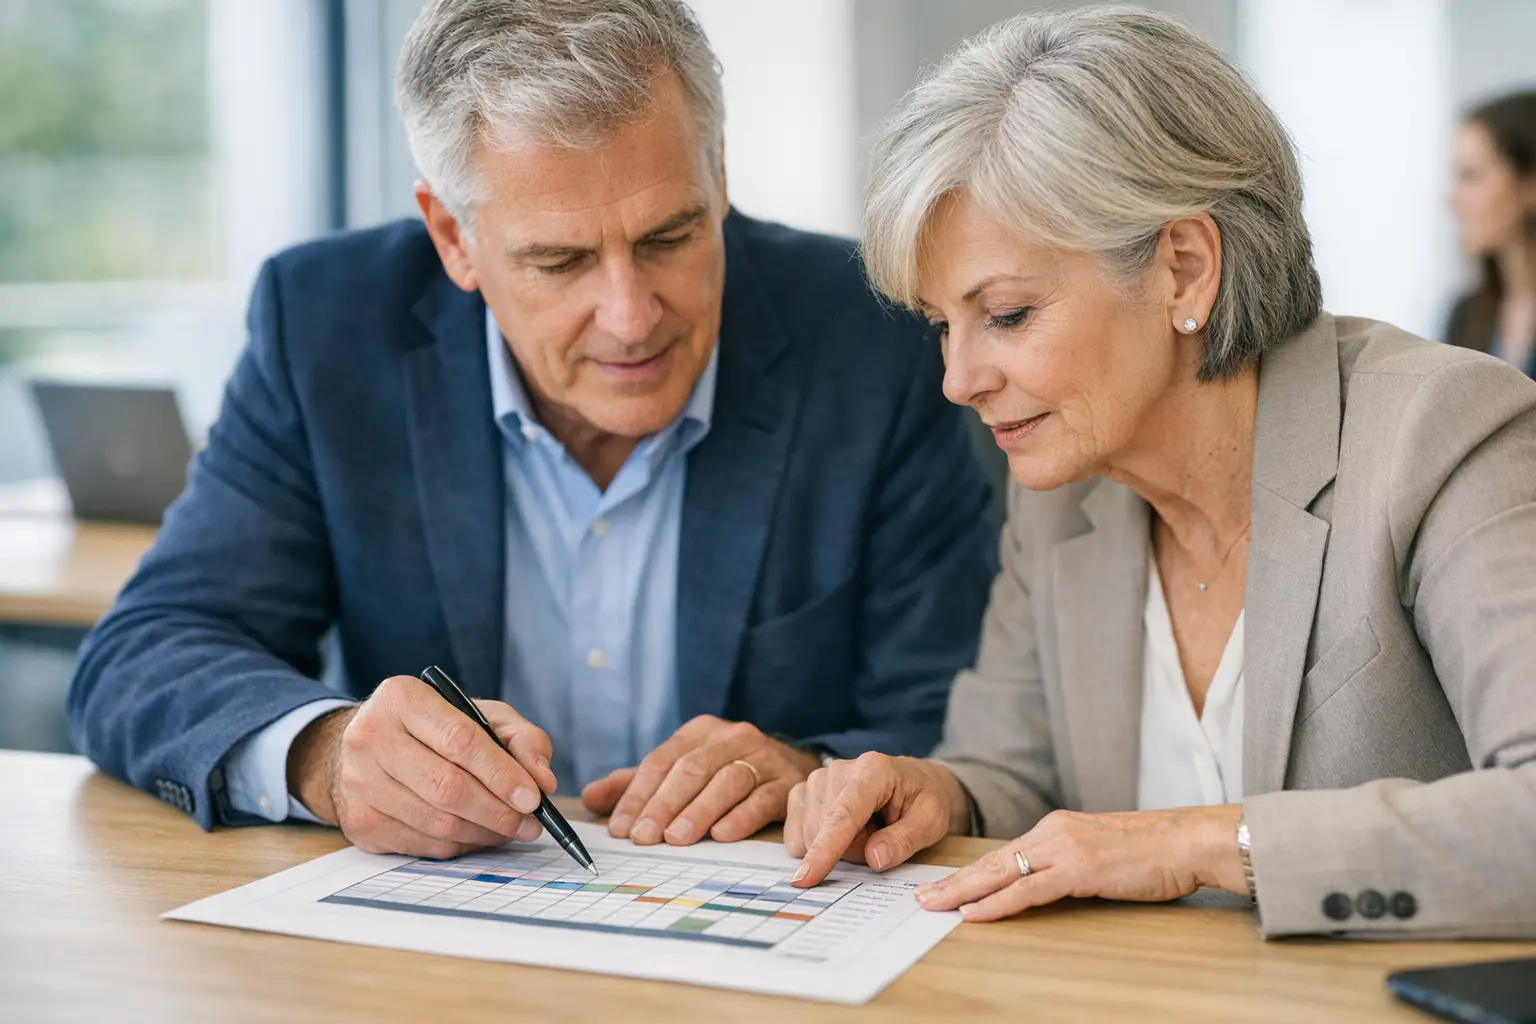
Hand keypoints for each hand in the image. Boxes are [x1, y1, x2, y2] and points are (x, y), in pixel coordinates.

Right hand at [286, 675, 558, 858]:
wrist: (373, 747)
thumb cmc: (437, 729)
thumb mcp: (485, 716)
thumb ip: (523, 740)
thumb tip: (543, 781)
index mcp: (402, 698)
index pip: (459, 741)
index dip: (501, 774)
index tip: (534, 797)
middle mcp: (370, 737)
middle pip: (446, 787)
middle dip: (498, 812)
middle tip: (531, 823)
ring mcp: (359, 783)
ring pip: (436, 822)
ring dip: (484, 833)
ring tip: (511, 829)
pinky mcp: (359, 822)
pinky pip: (422, 845)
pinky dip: (460, 845)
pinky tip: (478, 834)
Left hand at [579, 715, 820, 844]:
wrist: (791, 766)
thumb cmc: (725, 772)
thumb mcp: (681, 770)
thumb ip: (637, 784)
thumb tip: (589, 797)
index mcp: (701, 731)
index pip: (662, 760)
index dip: (638, 795)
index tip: (622, 829)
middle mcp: (732, 737)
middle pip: (692, 769)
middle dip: (664, 805)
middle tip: (644, 838)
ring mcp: (763, 757)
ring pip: (727, 780)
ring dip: (699, 811)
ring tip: (676, 839)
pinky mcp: (787, 782)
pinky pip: (763, 798)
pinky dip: (741, 816)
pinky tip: (722, 835)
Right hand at [785, 753, 970, 885]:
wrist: (915, 781)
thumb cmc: (923, 800)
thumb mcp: (931, 822)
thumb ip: (905, 840)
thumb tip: (874, 859)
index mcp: (873, 771)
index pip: (843, 815)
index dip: (825, 848)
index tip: (807, 877)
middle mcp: (838, 769)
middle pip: (826, 831)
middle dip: (853, 851)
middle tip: (881, 839)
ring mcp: (817, 779)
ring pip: (810, 835)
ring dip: (839, 848)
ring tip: (867, 830)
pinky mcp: (804, 791)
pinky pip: (796, 833)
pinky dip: (819, 844)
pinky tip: (842, 832)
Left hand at [913, 805, 1247, 919]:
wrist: (1190, 840)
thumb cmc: (1155, 852)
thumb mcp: (1102, 854)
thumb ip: (1072, 864)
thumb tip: (1049, 885)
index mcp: (1058, 827)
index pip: (1003, 853)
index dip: (969, 871)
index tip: (942, 885)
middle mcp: (1055, 831)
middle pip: (992, 861)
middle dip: (953, 881)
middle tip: (921, 897)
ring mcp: (1066, 848)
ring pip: (1002, 872)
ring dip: (964, 891)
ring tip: (934, 905)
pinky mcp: (1081, 868)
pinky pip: (1029, 888)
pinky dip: (998, 902)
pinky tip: (975, 913)